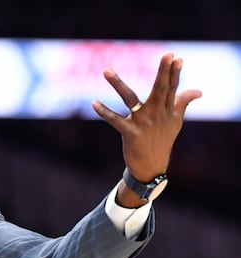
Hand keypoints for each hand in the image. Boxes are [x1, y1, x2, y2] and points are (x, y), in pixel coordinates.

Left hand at [92, 53, 200, 204]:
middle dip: (163, 72)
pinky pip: (114, 120)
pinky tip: (94, 103)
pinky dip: (104, 112)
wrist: (151, 167)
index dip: (174, 73)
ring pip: (130, 99)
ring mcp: (143, 123)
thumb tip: (199, 91)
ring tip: (106, 70)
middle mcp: (156, 114)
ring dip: (117, 84)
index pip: (172, 88)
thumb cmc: (163, 140)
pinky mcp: (130, 133)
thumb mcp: (175, 122)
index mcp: (167, 110)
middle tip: (166, 55)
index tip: (176, 57)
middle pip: (160, 89)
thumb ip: (182, 103)